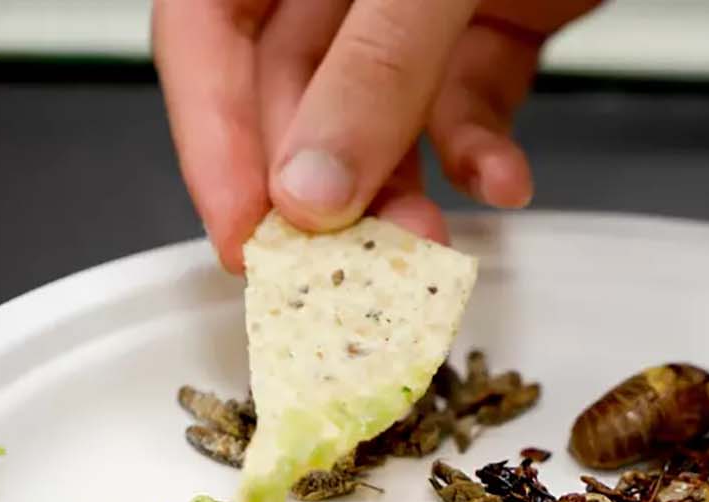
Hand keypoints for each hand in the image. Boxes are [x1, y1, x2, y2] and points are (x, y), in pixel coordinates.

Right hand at [152, 0, 601, 270]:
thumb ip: (375, 67)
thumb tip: (312, 183)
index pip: (206, 27)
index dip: (210, 134)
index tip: (244, 235)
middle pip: (292, 85)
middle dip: (321, 185)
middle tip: (341, 269)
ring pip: (379, 110)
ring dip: (401, 189)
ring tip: (425, 249)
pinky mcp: (492, 17)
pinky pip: (466, 98)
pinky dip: (481, 146)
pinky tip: (502, 180)